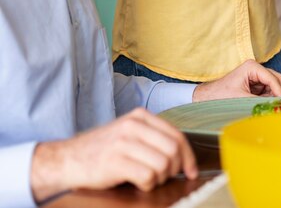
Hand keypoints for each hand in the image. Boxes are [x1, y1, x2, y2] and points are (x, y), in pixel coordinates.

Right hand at [31, 108, 196, 202]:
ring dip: (159, 178)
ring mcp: (124, 142)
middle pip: (173, 150)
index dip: (188, 156)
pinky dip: (147, 185)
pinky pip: (147, 176)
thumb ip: (153, 137)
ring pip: (162, 164)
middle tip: (163, 177)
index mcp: (140, 116)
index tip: (190, 171)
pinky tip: (137, 182)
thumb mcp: (129, 133)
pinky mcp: (116, 161)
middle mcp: (133, 125)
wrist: (69, 158)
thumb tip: (183, 156)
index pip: (176, 135)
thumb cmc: (103, 149)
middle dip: (174, 169)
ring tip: (147, 178)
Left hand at [192, 59, 280, 101]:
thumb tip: (276, 107)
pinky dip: (267, 98)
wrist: (208, 97)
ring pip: (273, 86)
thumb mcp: (242, 99)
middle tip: (275, 106)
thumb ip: (260, 102)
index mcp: (252, 67)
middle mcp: (255, 68)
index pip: (273, 78)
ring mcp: (255, 76)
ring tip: (263, 106)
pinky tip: (258, 104)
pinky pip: (267, 90)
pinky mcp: (254, 83)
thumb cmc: (220, 95)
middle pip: (276, 79)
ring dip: (271, 97)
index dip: (279, 92)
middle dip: (276, 93)